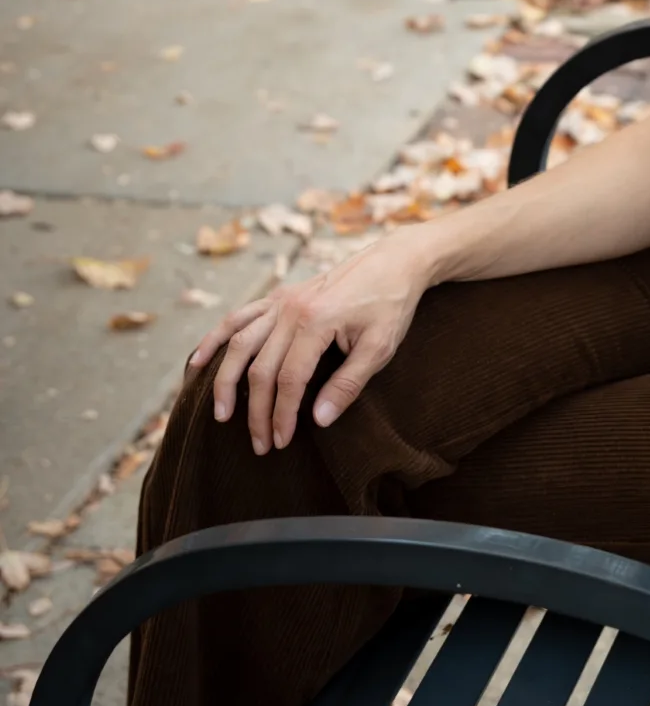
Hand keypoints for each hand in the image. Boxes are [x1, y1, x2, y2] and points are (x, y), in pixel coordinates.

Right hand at [188, 229, 436, 455]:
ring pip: (239, 343)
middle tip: (259, 444)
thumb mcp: (380, 347)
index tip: (281, 441)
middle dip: (256, 411)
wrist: (394, 261)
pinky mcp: (279, 296)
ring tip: (220, 414)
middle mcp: (291, 309)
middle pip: (260, 368)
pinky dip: (214, 339)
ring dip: (225, 381)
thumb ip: (348, 384)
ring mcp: (281, 300)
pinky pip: (238, 318)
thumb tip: (319, 421)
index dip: (282, 414)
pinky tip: (198, 362)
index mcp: (317, 321)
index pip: (289, 379)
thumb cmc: (391, 305)